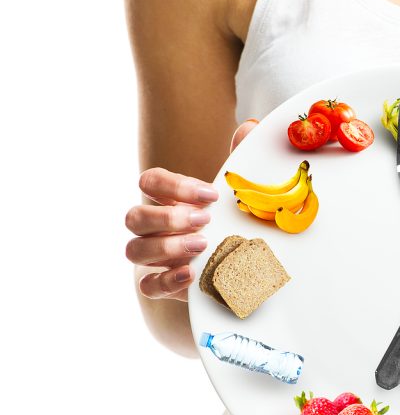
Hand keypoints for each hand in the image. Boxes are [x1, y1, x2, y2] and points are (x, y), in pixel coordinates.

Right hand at [125, 120, 257, 299]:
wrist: (244, 268)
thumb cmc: (234, 224)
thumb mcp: (240, 195)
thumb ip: (241, 162)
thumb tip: (248, 127)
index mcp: (170, 200)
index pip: (150, 182)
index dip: (174, 186)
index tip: (212, 194)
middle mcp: (154, 228)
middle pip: (134, 216)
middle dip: (167, 217)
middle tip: (204, 220)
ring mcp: (154, 258)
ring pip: (134, 249)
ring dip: (166, 246)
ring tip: (202, 245)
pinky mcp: (161, 287)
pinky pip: (147, 286)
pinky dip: (165, 280)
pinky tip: (191, 273)